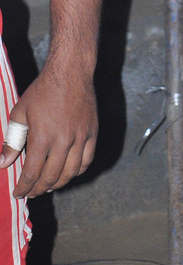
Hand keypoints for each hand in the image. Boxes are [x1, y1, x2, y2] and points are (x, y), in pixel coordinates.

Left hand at [0, 63, 97, 198]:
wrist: (71, 71)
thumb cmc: (43, 90)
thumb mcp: (20, 113)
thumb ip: (13, 139)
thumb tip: (3, 163)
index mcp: (42, 136)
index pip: (32, 173)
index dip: (23, 187)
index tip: (18, 193)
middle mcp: (63, 140)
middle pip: (51, 177)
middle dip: (39, 189)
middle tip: (32, 192)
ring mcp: (80, 137)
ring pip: (70, 172)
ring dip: (58, 184)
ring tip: (49, 186)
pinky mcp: (92, 132)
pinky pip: (87, 160)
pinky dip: (77, 172)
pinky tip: (68, 173)